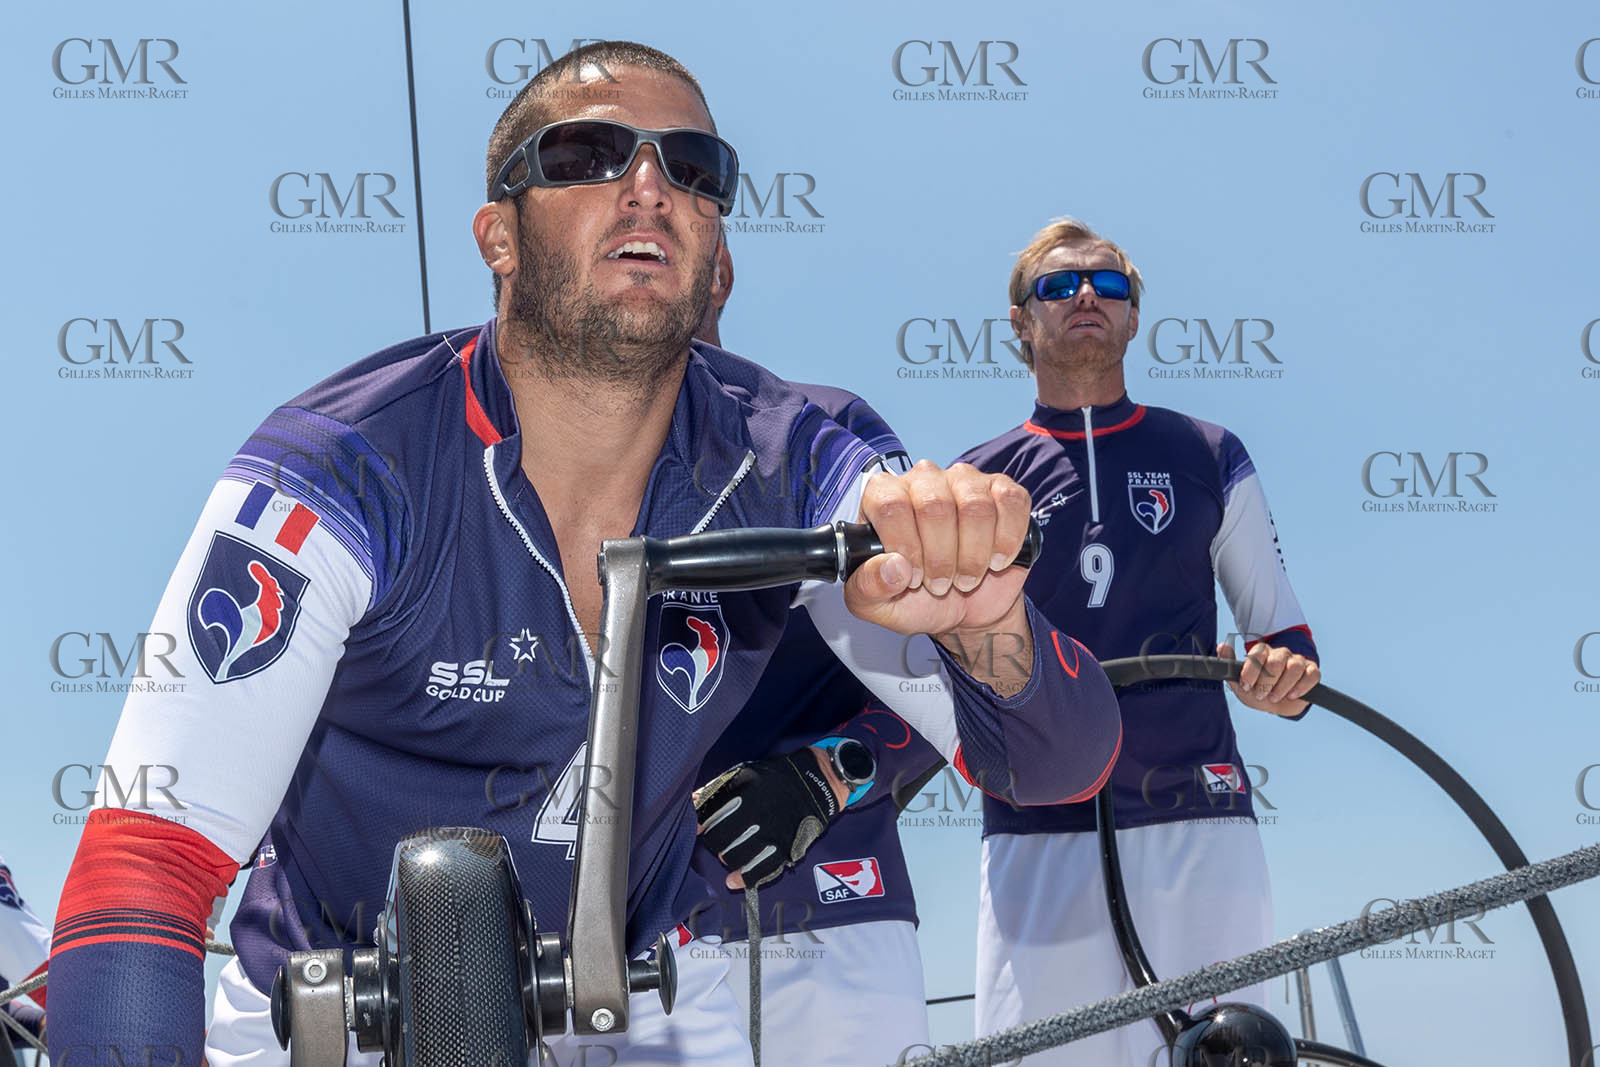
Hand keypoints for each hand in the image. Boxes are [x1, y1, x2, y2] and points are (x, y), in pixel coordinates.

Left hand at [694, 748, 845, 890]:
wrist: (816, 782)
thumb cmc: (775, 776)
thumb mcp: (744, 772)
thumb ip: (717, 788)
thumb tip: (693, 803)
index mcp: (743, 793)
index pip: (708, 818)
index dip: (701, 825)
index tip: (701, 828)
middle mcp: (755, 815)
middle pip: (718, 840)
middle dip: (715, 842)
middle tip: (720, 838)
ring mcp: (770, 834)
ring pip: (733, 857)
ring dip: (727, 857)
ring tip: (730, 852)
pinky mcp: (784, 849)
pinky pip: (759, 871)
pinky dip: (743, 879)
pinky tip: (733, 881)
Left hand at [845, 461, 1033, 673]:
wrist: (963, 610)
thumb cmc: (915, 599)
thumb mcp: (878, 605)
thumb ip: (868, 588)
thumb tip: (892, 567)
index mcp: (883, 496)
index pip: (890, 505)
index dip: (906, 546)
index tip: (914, 578)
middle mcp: (923, 479)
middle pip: (934, 506)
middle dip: (941, 558)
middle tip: (941, 584)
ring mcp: (965, 481)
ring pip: (975, 507)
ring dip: (973, 555)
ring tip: (966, 577)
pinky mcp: (1002, 491)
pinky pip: (1011, 502)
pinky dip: (1007, 540)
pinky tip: (996, 561)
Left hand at [1217, 642, 1318, 716]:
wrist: (1276, 706)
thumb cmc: (1256, 692)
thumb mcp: (1240, 683)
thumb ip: (1230, 666)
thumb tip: (1221, 646)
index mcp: (1263, 653)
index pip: (1258, 653)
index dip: (1251, 670)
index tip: (1246, 686)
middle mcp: (1281, 654)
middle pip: (1276, 661)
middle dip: (1266, 682)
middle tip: (1261, 695)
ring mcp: (1298, 661)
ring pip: (1294, 667)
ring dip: (1283, 686)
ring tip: (1274, 697)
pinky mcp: (1312, 672)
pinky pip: (1311, 675)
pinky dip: (1301, 687)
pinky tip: (1292, 695)